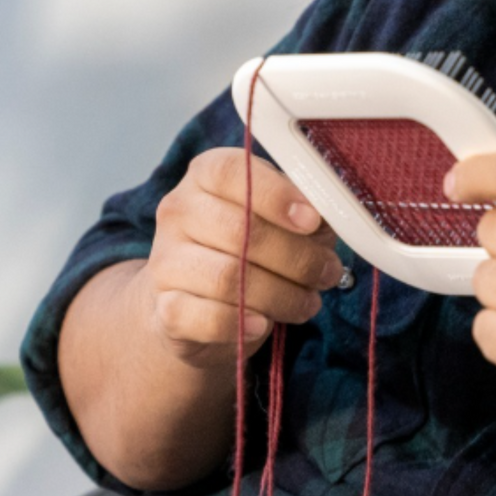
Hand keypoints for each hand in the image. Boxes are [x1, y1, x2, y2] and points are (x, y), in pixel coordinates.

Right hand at [144, 148, 345, 369]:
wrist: (197, 304)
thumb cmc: (250, 249)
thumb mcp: (280, 220)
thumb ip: (305, 213)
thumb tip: (330, 220)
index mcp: (205, 175)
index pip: (230, 171)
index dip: (275, 195)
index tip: (312, 220)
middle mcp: (178, 211)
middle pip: (239, 230)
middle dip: (297, 257)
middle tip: (327, 272)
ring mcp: (165, 261)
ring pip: (229, 278)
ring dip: (282, 295)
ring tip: (308, 302)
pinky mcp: (166, 309)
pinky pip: (208, 318)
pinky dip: (243, 323)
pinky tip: (266, 323)